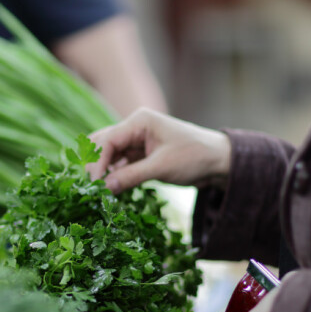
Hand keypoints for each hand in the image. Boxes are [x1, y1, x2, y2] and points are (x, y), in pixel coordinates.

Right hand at [86, 108, 231, 193]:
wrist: (218, 161)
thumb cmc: (194, 157)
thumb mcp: (161, 167)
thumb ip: (131, 176)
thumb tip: (104, 188)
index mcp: (140, 121)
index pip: (108, 140)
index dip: (97, 161)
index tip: (94, 183)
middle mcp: (135, 127)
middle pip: (103, 143)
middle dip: (96, 164)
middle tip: (92, 187)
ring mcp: (136, 140)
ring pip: (109, 154)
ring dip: (103, 170)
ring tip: (100, 190)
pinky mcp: (140, 154)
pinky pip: (120, 164)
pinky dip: (114, 175)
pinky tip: (111, 189)